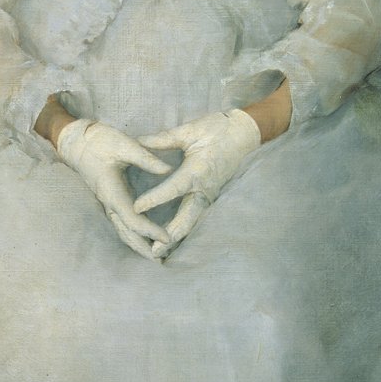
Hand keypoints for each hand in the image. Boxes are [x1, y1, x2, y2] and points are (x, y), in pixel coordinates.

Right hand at [55, 119, 172, 259]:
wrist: (78, 141)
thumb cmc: (100, 141)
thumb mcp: (125, 145)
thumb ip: (146, 158)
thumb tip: (168, 170)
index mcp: (113, 192)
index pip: (133, 219)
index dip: (150, 231)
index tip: (168, 238)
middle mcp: (110, 202)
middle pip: (127, 233)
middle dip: (143, 248)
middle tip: (161, 261)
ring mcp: (108, 202)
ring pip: (123, 231)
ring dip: (138, 244)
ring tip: (155, 257)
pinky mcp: (110, 199)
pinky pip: (122, 223)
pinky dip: (133, 234)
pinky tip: (143, 238)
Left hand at [134, 109, 260, 257]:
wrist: (245, 135)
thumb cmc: (218, 129)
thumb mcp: (190, 130)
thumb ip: (164, 139)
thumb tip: (139, 141)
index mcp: (198, 171)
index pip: (173, 189)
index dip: (154, 199)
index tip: (136, 208)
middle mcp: (205, 189)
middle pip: (186, 218)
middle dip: (169, 235)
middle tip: (152, 250)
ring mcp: (210, 195)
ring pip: (192, 222)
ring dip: (176, 237)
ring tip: (159, 252)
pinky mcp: (211, 197)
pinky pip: (196, 217)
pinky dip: (184, 229)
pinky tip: (171, 239)